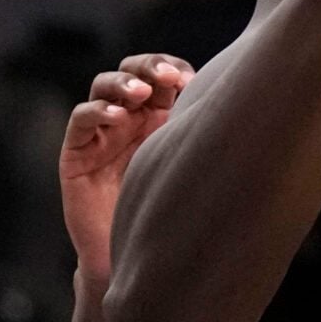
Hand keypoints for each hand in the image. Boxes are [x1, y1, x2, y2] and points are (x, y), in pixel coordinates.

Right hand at [62, 53, 193, 280]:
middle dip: (149, 65)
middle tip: (169, 77)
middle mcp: (130, 117)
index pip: (162, 74)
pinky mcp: (76, 152)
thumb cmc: (172, 211)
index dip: (174, 68)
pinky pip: (81, 119)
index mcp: (158, 114)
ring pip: (103, 86)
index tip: (194, 81)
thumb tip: (243, 106)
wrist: (137, 256)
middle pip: (132, 69)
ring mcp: (102, 132)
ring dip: (123, 83)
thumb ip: (204, 138)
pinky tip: (119, 117)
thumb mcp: (191, 165)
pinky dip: (98, 111)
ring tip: (141, 92)